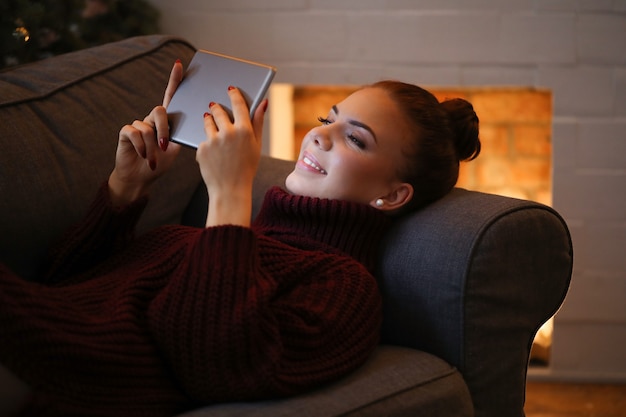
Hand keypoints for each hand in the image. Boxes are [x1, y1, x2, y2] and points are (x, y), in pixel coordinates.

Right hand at [108, 60, 183, 205]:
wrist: (141, 178)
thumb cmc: (160, 162)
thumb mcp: (176, 149)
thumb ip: (182, 134)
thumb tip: (197, 124)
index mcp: (166, 121)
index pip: (171, 96)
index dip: (174, 80)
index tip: (179, 64)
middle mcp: (151, 119)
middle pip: (160, 111)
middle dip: (164, 130)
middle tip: (165, 147)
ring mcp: (138, 125)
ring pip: (147, 126)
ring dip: (152, 146)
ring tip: (153, 159)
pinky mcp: (125, 132)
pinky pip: (134, 133)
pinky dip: (141, 147)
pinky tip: (144, 156)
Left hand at [197, 87, 267, 226]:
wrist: (230, 189)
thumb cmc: (247, 168)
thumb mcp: (257, 145)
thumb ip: (258, 122)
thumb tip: (264, 102)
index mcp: (245, 131)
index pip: (238, 104)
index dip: (234, 94)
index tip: (230, 89)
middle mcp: (228, 133)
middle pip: (218, 110)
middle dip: (216, 107)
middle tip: (214, 106)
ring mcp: (213, 140)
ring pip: (207, 122)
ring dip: (209, 121)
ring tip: (214, 131)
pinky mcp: (202, 149)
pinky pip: (203, 139)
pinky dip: (207, 143)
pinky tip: (213, 154)